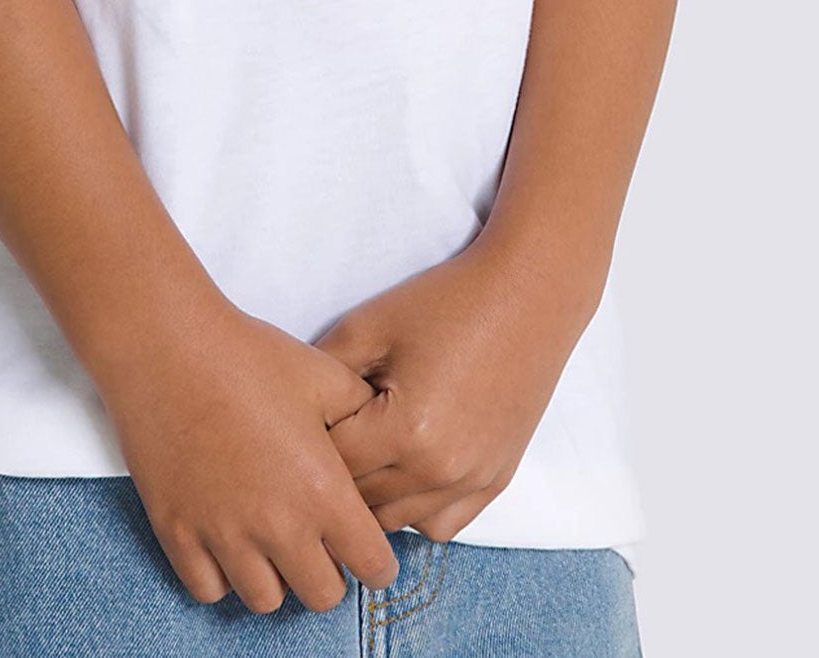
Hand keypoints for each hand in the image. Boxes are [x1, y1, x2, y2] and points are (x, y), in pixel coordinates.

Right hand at [97, 301, 402, 614]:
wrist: (167, 346)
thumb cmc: (248, 355)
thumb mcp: (323, 375)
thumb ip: (362, 414)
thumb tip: (381, 435)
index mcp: (322, 490)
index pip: (373, 566)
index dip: (377, 559)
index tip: (364, 543)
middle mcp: (277, 526)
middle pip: (322, 595)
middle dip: (328, 571)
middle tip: (317, 538)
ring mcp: (222, 535)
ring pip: (266, 600)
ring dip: (275, 576)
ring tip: (269, 538)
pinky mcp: (176, 533)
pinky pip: (209, 588)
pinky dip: (222, 573)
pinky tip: (226, 537)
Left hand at [312, 234, 589, 541]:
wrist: (528, 292)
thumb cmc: (445, 302)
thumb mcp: (369, 325)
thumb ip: (323, 373)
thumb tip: (290, 409)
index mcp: (407, 432)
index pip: (333, 466)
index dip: (306, 444)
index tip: (293, 426)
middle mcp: (442, 470)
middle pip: (361, 503)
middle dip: (334, 477)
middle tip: (317, 443)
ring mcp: (474, 481)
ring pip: (398, 523)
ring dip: (372, 499)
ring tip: (357, 457)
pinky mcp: (497, 480)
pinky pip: (441, 524)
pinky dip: (415, 508)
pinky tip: (402, 469)